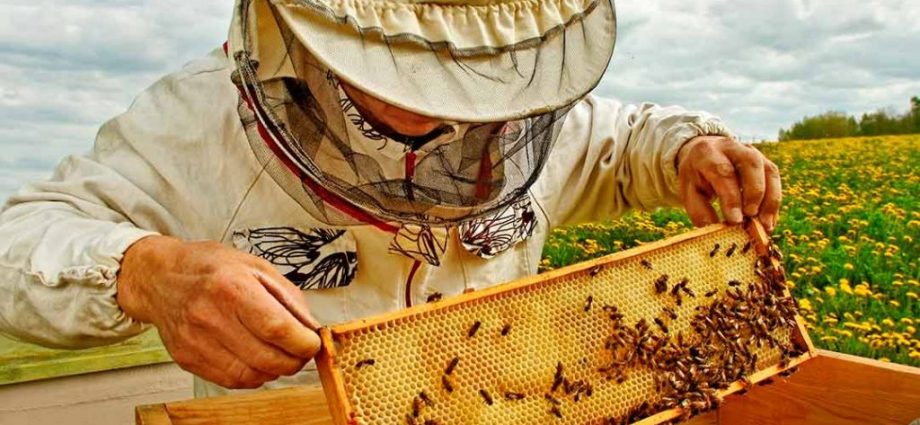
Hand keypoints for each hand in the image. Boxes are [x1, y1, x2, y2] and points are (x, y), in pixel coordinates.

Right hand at [116, 236, 321, 388]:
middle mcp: (210, 316)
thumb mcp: (256, 267)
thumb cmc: (210, 268)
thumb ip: (289, 298)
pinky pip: (231, 380)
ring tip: (279, 354)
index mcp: (231, 287)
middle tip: (301, 351)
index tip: (313, 343)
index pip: (276, 328)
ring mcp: (196, 341)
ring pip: (251, 375)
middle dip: (294, 360)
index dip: (303, 343)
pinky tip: (256, 359)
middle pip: (266, 357)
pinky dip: (253, 375)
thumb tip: (311, 328)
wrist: (161, 278)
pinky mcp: (187, 359)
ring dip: (275, 370)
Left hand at [676, 135, 781, 232]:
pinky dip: (774, 202)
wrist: (704, 155)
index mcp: (707, 152)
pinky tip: (769, 221)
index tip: (735, 220)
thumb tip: (719, 231)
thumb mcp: (690, 192)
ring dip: (770, 200)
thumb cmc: (697, 177)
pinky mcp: (764, 161)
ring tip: (764, 225)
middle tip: (751, 218)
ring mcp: (752, 152)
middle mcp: (732, 147)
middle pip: (751, 164)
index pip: (723, 172)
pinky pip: (775, 180)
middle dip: (754, 193)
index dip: (731, 197)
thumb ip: (700, 210)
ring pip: (768, 171)